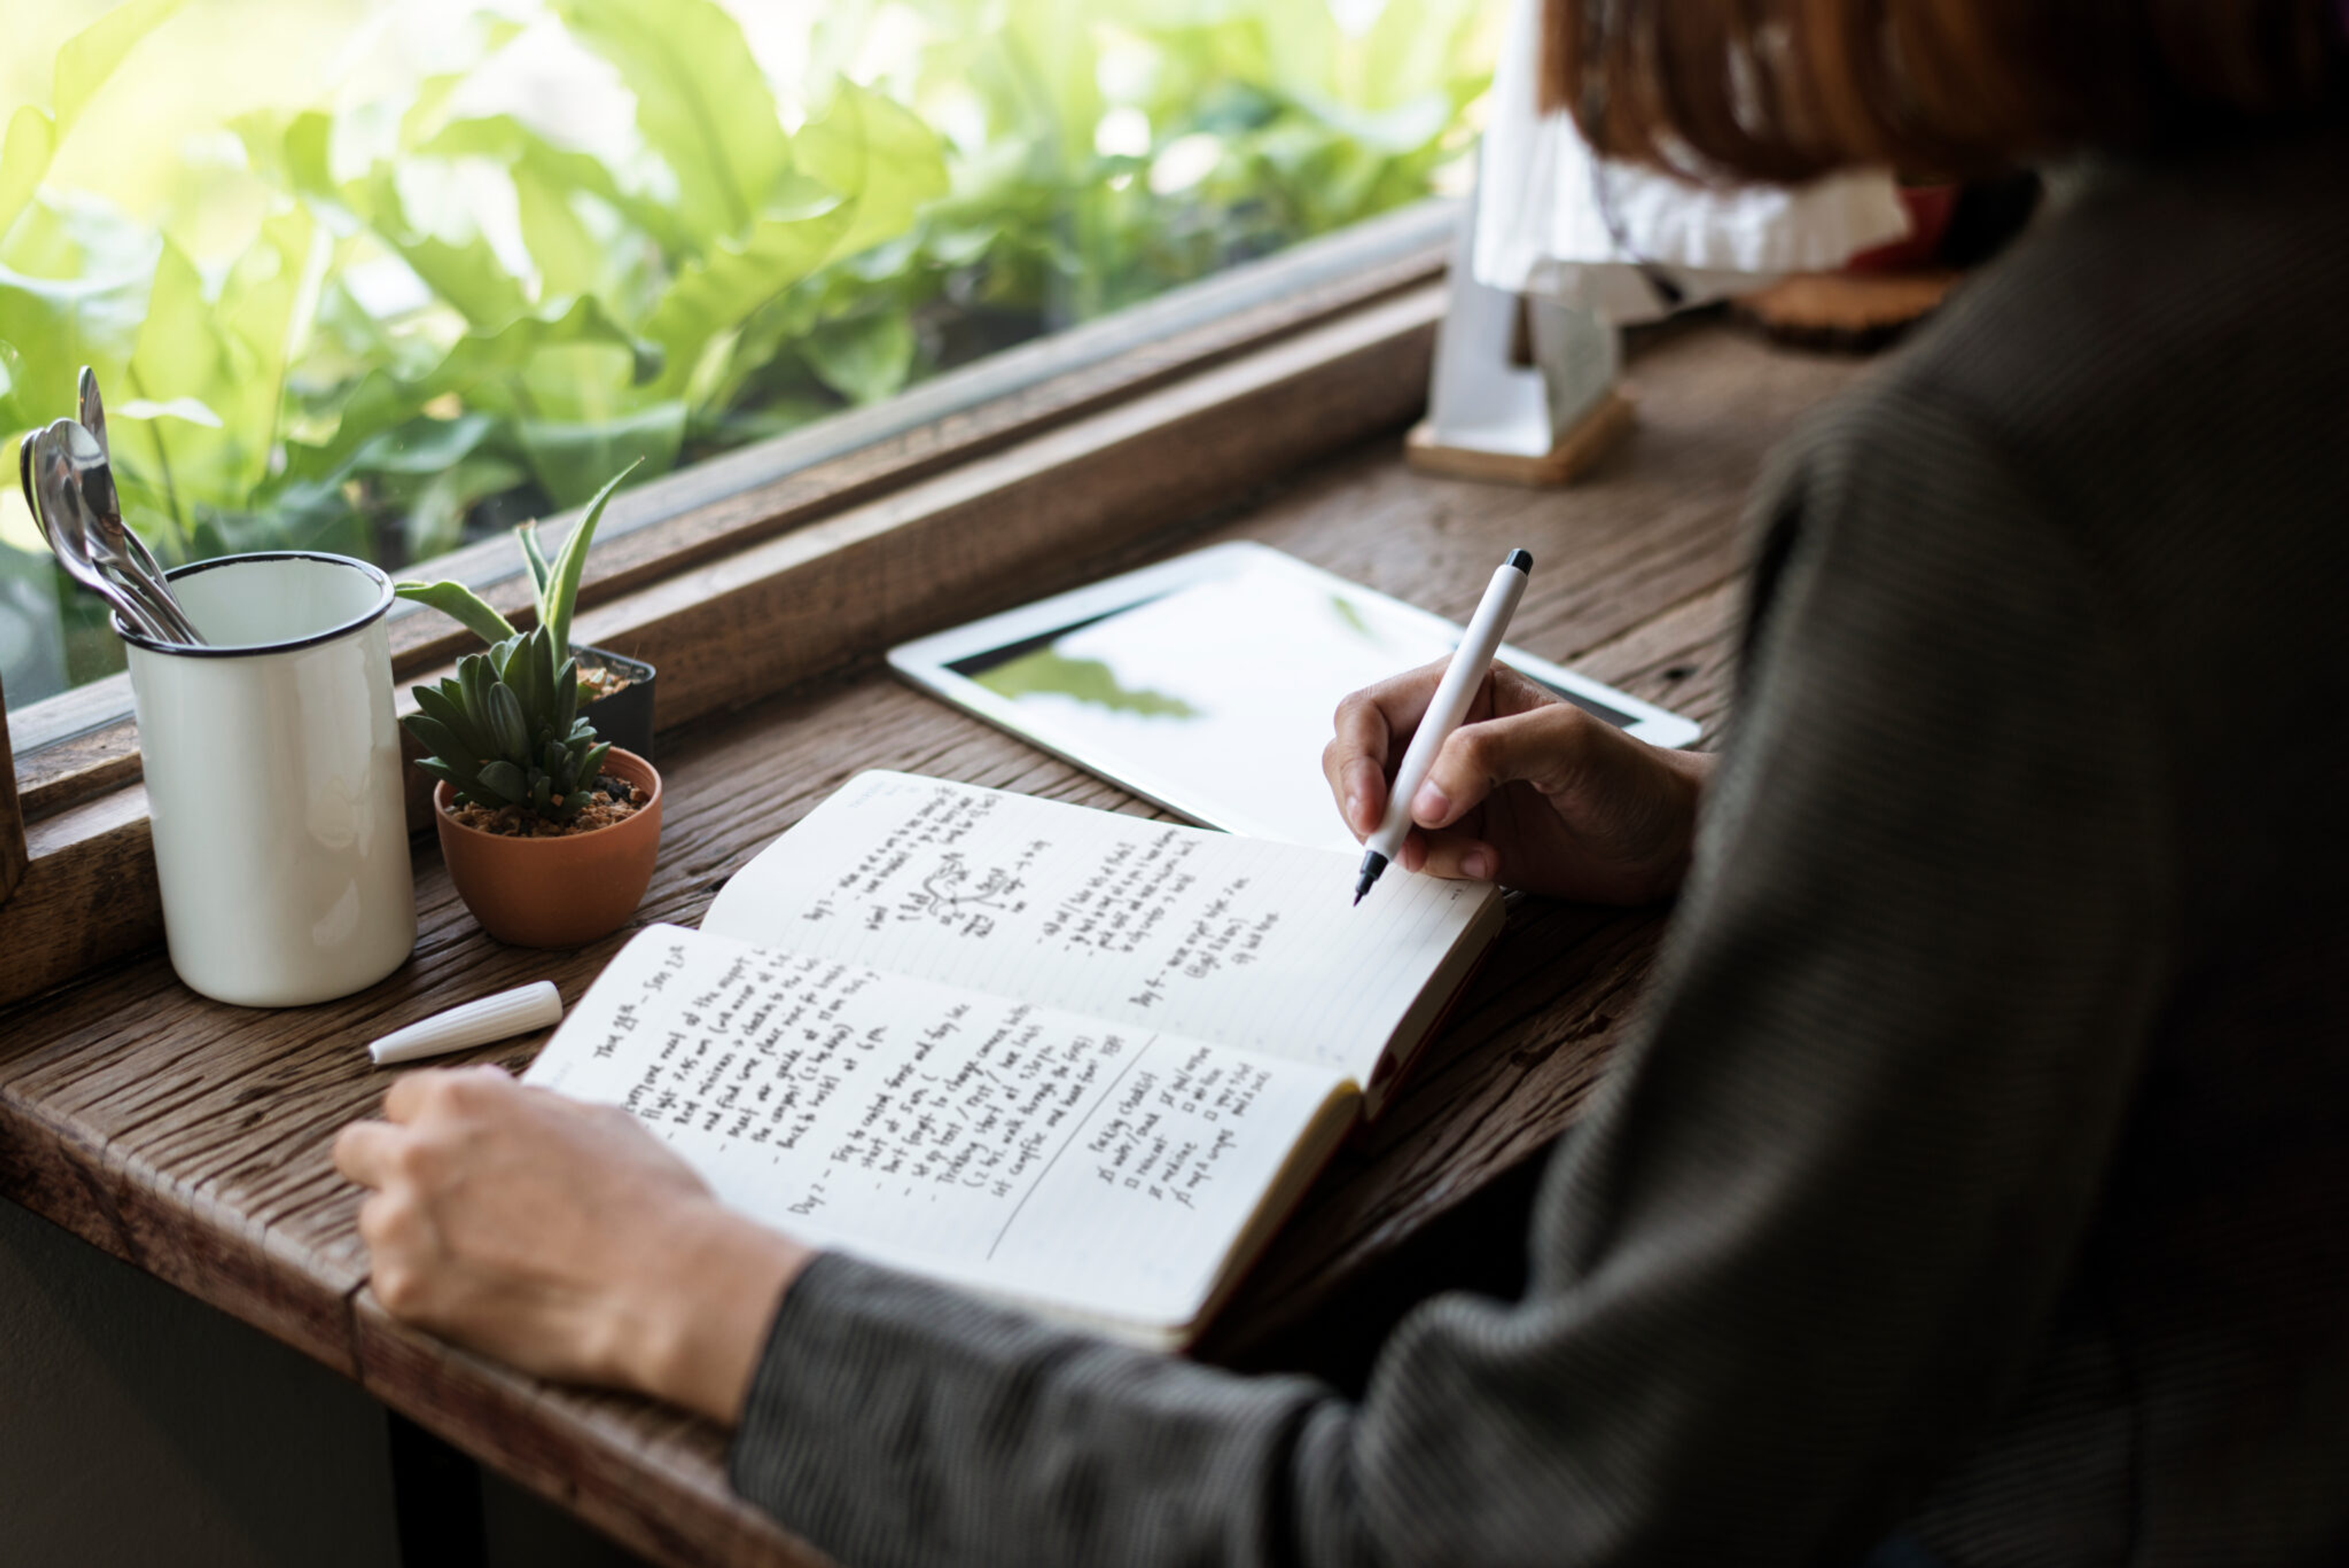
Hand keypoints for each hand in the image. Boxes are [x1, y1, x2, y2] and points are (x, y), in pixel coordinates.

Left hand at [333, 1065, 811, 1423]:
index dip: (434, 1122)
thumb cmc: (644, 1199)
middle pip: (356, 1149)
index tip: (454, 1145)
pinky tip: (490, 1288)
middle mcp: (420, 1154)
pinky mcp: (404, 1291)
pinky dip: (433, 1286)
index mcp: (463, 1100)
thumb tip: (497, 1096)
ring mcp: (402, 1225)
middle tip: (443, 1196)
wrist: (661, 1284)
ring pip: (376, 1220)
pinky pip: (395, 1280)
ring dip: (415, 1231)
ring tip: (488, 1253)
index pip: (403, 1098)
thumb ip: (526, 1105)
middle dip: (391, 1166)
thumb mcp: (595, 1118)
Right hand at [1323, 660, 1711, 904]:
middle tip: (1399, 847)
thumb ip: (1489, 754)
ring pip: (1379, 815)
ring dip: (1412, 846)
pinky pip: (1413, 853)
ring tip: (1473, 857)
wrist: (1666, 841)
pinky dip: (1437, 867)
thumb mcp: (1566, 745)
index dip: (1358, 761)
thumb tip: (1424, 797)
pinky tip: (1487, 864)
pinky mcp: (1458, 835)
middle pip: (1357, 763)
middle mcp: (1445, 734)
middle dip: (1370, 809)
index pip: (1370, 713)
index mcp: (1462, 690)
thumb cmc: (1630, 778)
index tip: (1375, 810)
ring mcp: (1448, 788)